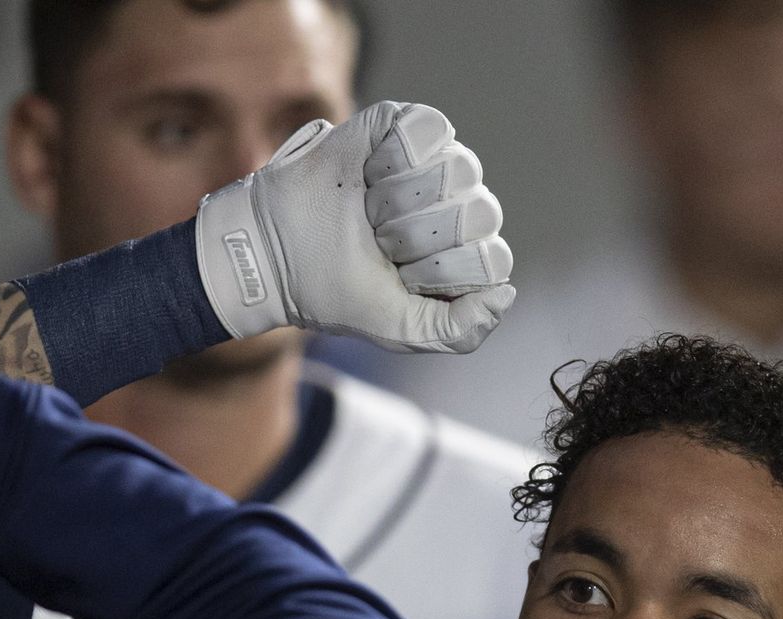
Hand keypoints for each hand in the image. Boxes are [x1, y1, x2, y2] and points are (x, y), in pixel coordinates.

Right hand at [196, 100, 515, 353]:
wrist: (275, 252)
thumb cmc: (337, 290)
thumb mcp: (401, 329)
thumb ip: (460, 330)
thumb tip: (506, 292)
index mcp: (463, 254)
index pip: (490, 257)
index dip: (443, 270)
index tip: (399, 275)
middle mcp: (456, 206)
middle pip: (477, 213)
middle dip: (418, 237)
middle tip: (377, 241)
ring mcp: (434, 163)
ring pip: (459, 170)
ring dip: (402, 199)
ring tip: (369, 210)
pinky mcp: (404, 125)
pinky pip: (432, 128)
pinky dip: (396, 156)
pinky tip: (369, 176)